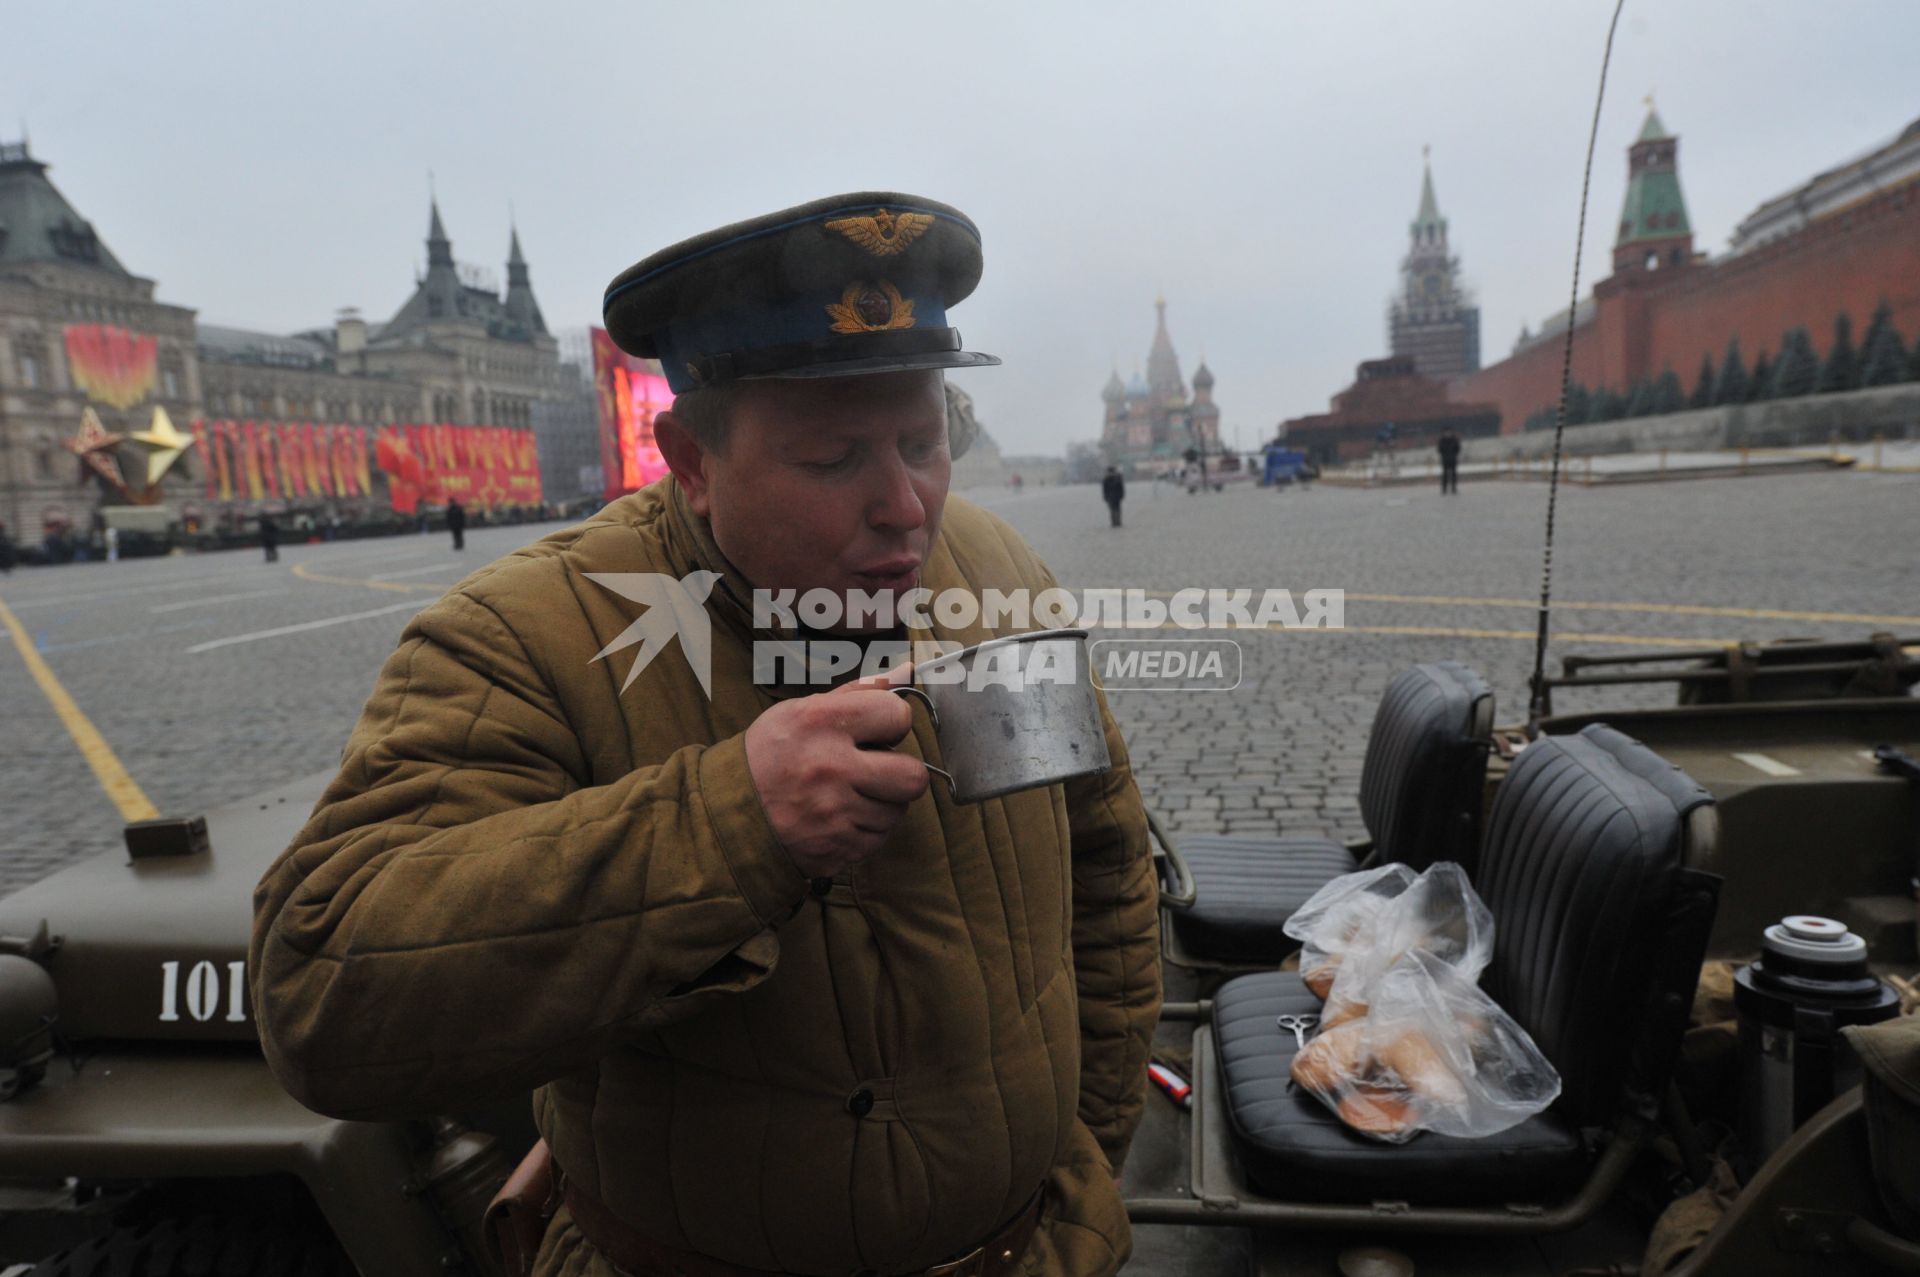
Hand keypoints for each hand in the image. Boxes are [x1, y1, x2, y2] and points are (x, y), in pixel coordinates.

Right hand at [744, 665, 929, 879]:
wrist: (726, 811)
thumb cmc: (770, 754)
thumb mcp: (801, 711)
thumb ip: (858, 692)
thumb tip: (907, 670)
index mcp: (820, 723)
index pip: (897, 716)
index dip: (891, 723)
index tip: (876, 730)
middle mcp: (829, 767)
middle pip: (912, 776)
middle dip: (901, 772)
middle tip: (878, 770)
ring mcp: (832, 813)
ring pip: (896, 812)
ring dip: (881, 804)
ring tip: (850, 795)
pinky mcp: (833, 848)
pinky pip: (877, 840)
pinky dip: (864, 830)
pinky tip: (840, 819)